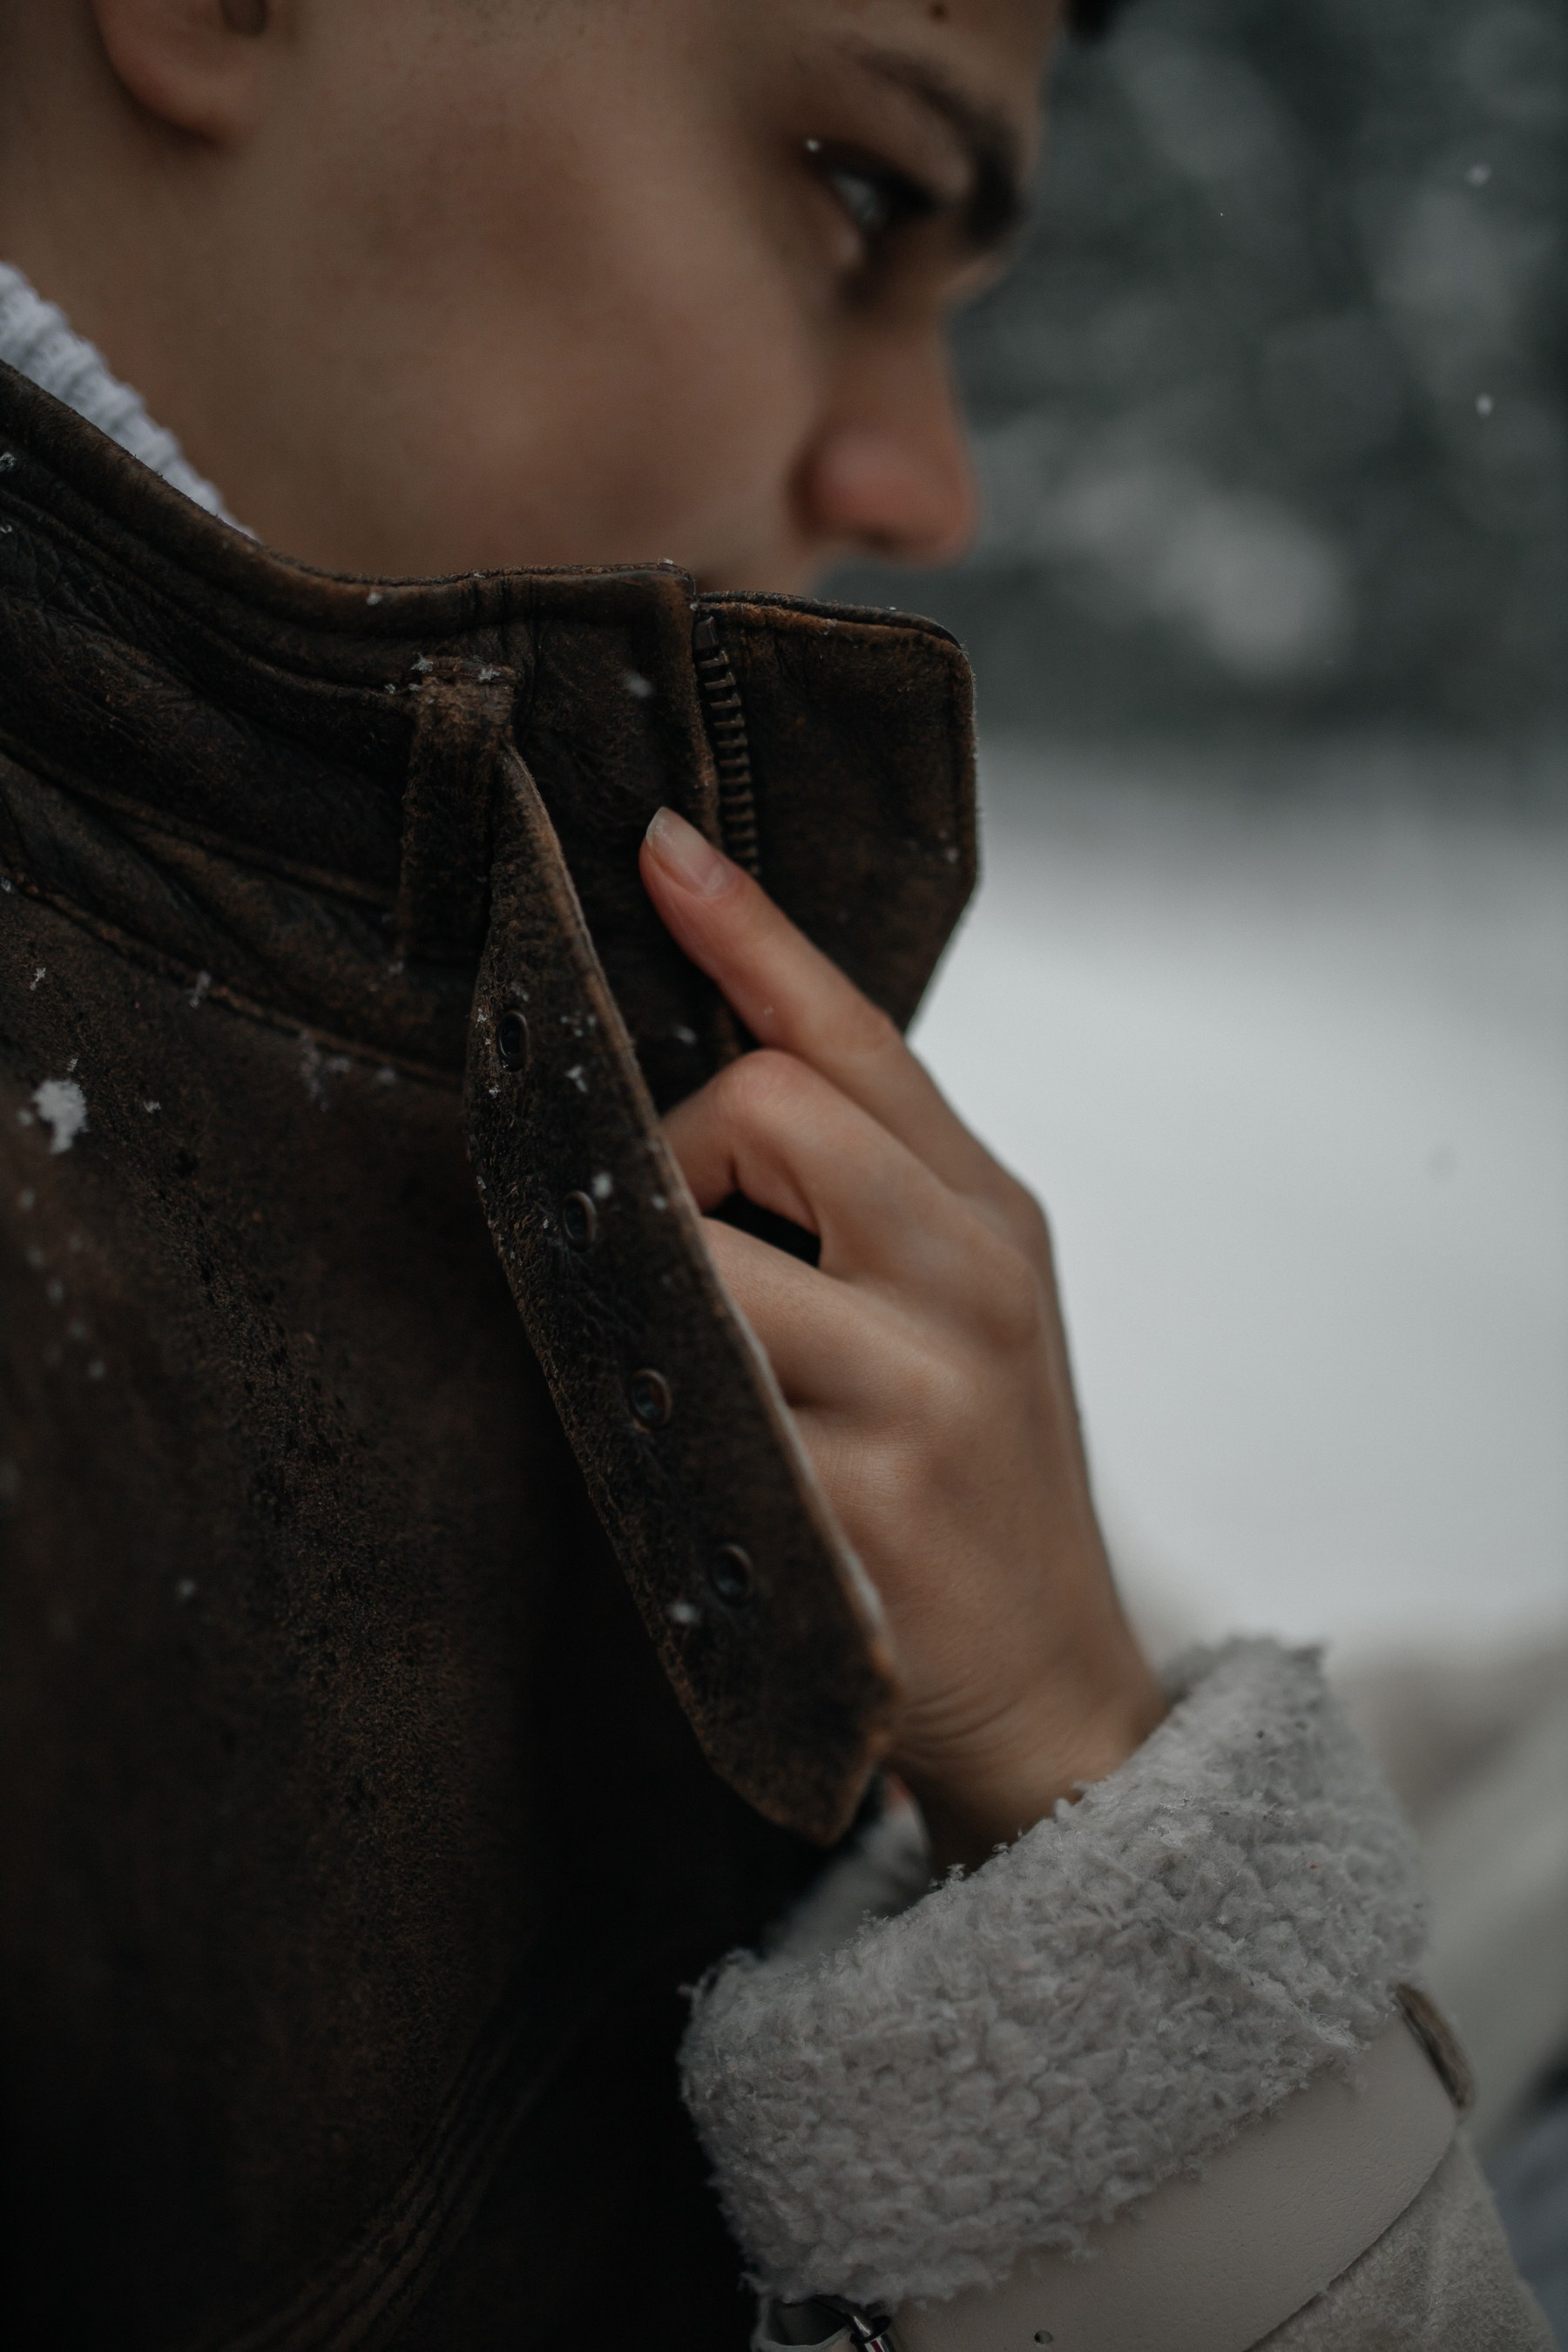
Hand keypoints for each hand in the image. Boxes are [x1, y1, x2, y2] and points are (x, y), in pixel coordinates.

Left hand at [640, 807, 1165, 1870]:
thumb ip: (874, 1196)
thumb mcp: (970, 1312)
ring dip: (657, 1289)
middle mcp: (974, 1275)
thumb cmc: (980, 1480)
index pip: (863, 1035)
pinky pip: (693, 1400)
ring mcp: (925, 1386)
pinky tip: (695, 1452)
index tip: (659, 846)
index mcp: (996, 1213)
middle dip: (681, 1155)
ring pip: (706, 1252)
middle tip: (690, 1246)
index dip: (752, 933)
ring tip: (694, 1359)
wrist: (1054, 1689)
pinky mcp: (861, 1499)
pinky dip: (656, 1405)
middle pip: (769, 1103)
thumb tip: (710, 1091)